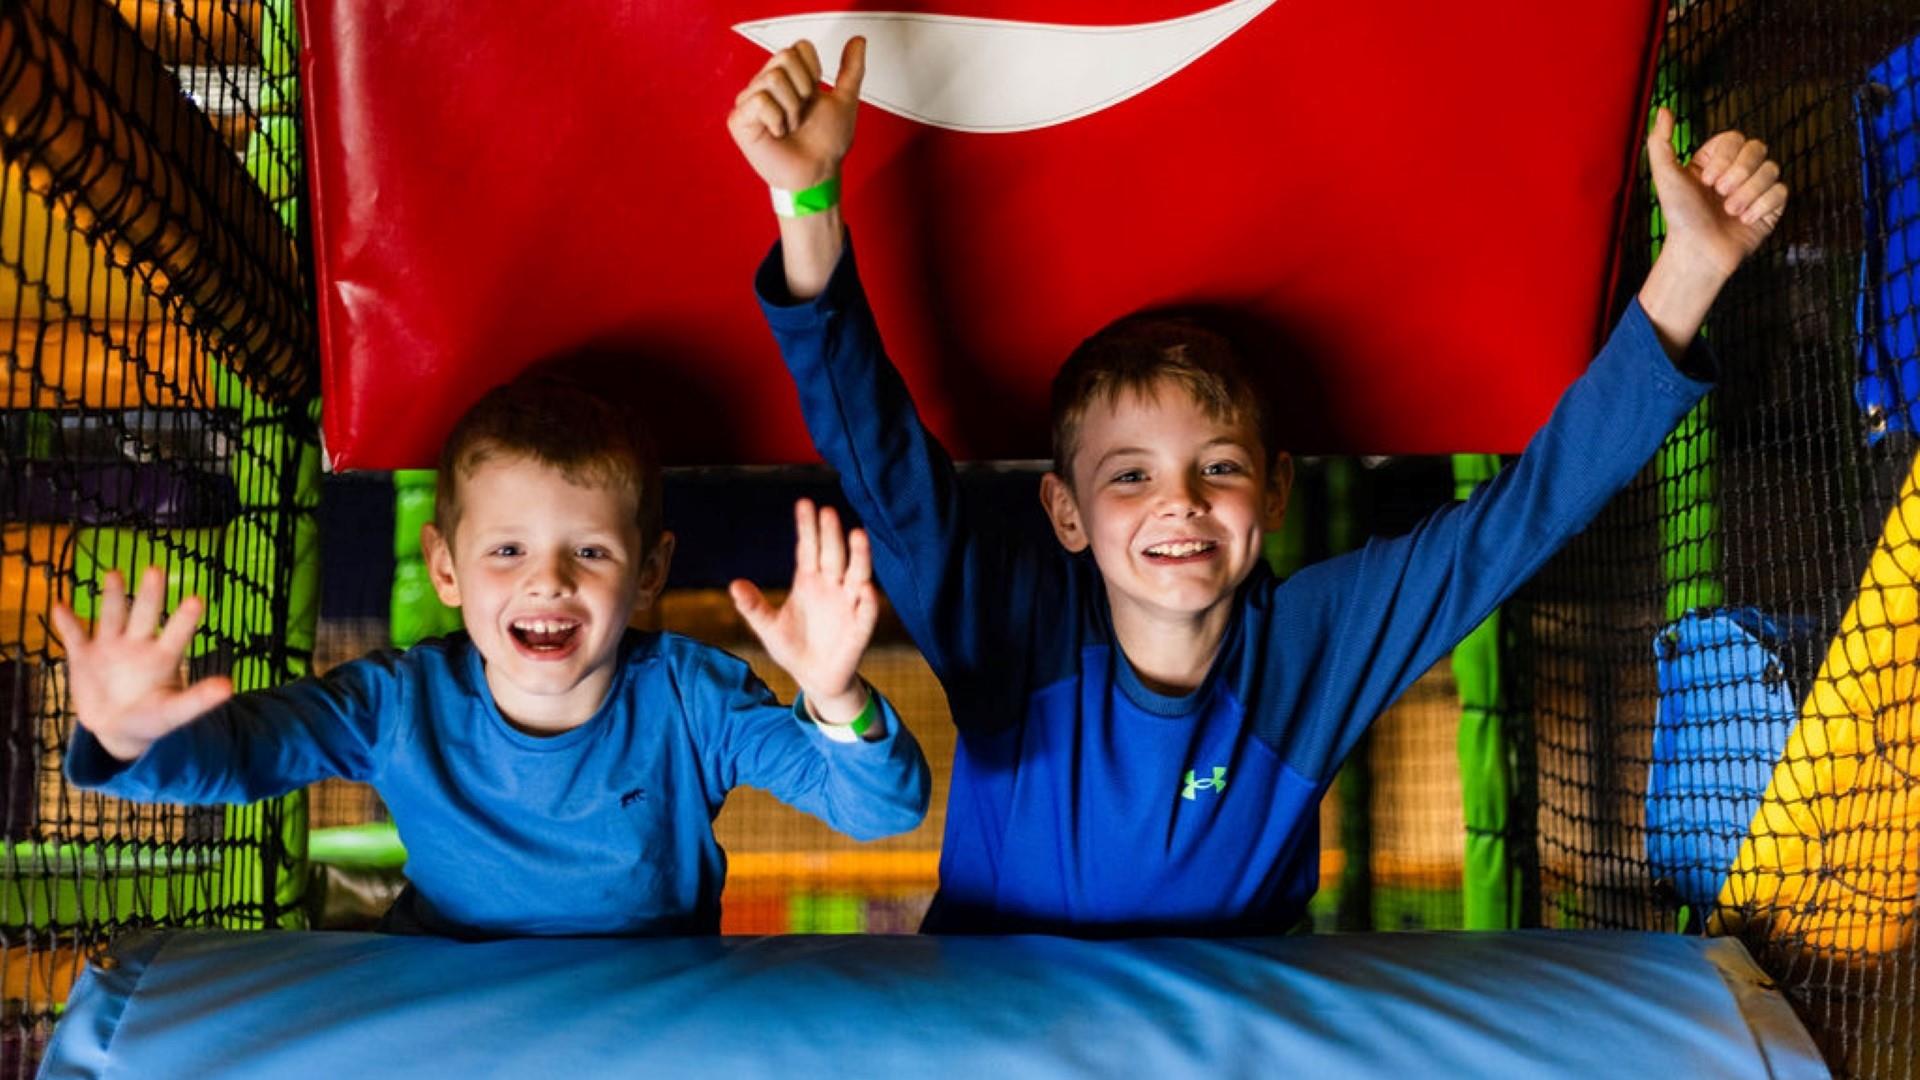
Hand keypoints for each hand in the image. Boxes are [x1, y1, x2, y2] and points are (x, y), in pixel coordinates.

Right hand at [48, 567, 231, 761]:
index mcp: (164, 656)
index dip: (185, 619)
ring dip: (111, 596)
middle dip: (149, 594)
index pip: (177, 634)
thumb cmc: (153, 717)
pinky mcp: (84, 656)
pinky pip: (75, 636)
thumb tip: (229, 687)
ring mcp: (110, 647)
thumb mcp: (175, 712)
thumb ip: (198, 700)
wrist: (117, 727)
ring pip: (111, 616)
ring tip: (114, 574)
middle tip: (155, 570)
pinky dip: (67, 622)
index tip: (196, 599)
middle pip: (144, 614)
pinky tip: (60, 605)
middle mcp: (139, 644)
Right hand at [727, 37, 866, 192]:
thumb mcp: (844, 101)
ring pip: (773, 79)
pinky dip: (776, 119)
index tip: (814, 97)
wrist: (817, 173)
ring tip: (790, 126)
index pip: (798, 48)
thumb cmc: (826, 144)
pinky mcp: (739, 119)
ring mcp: (750, 100)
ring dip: (791, 109)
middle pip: (784, 57)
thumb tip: (858, 41)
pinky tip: (777, 132)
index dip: (813, 72)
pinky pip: (759, 101)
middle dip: (803, 90)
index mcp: (789, 77)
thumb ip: (851, 70)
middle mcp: (767, 84)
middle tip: (801, 113)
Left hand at [730, 499, 877, 723]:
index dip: (807, 528)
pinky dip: (868, 599)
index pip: (808, 548)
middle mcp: (831, 586)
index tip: (805, 504)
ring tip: (857, 535)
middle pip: (832, 555)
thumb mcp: (767, 628)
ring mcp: (848, 604)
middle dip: (830, 535)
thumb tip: (734, 585)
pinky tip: (866, 588)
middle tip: (827, 512)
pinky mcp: (860, 627)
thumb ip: (753, 607)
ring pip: (857, 574)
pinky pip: (866, 610)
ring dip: (858, 555)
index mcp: (808, 581)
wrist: (814, 678)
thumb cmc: (792, 647)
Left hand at [1647, 107, 1787, 279]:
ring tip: (1729, 210)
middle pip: (1757, 149)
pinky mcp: (1771, 206)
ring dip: (1748, 192)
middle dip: (1738, 173)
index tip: (1705, 180)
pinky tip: (1744, 219)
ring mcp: (1756, 188)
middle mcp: (1737, 171)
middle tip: (1718, 195)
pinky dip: (1762, 206)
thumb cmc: (1679, 216)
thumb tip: (1664, 109)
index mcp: (1715, 161)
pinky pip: (1782, 191)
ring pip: (1772, 169)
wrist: (1697, 252)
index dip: (1725, 157)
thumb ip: (1661, 142)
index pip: (1735, 138)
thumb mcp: (1665, 176)